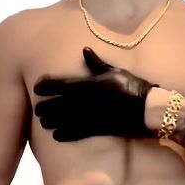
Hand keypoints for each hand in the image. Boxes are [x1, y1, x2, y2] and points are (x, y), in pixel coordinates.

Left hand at [34, 47, 156, 140]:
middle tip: (37, 109)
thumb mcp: (115, 71)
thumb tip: (85, 49)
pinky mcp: (97, 129)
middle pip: (59, 104)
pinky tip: (56, 135)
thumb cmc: (132, 86)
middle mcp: (87, 100)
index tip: (37, 87)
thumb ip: (97, 63)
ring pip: (64, 119)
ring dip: (51, 121)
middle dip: (46, 106)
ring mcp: (91, 116)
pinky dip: (65, 134)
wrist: (147, 109)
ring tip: (43, 122)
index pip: (62, 84)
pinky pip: (77, 132)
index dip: (47, 85)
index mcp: (90, 84)